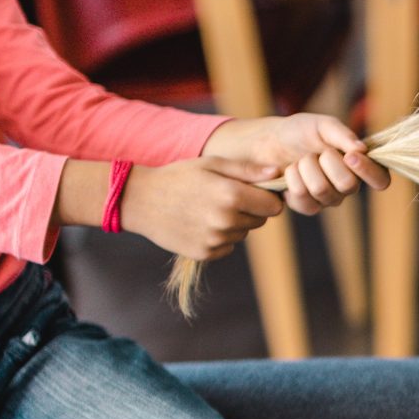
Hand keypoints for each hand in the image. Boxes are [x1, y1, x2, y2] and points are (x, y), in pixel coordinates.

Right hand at [120, 158, 285, 261]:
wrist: (141, 200)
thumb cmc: (179, 176)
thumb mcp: (212, 164)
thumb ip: (247, 170)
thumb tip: (277, 173)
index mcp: (231, 195)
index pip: (274, 207)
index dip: (268, 199)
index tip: (256, 192)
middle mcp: (226, 221)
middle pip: (260, 221)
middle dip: (251, 210)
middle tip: (226, 198)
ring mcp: (215, 240)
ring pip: (243, 233)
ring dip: (234, 223)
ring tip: (208, 209)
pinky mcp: (205, 254)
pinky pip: (227, 246)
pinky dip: (220, 237)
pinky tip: (200, 223)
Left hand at [207, 114, 389, 215]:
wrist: (269, 141)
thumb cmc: (300, 131)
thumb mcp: (322, 124)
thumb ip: (342, 135)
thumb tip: (362, 149)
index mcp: (359, 164)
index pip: (380, 179)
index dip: (369, 171)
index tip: (350, 156)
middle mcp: (348, 185)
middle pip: (349, 185)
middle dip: (327, 162)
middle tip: (316, 152)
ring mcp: (328, 198)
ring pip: (323, 191)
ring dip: (307, 169)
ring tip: (301, 159)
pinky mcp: (307, 206)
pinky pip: (304, 200)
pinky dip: (293, 180)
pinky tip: (290, 172)